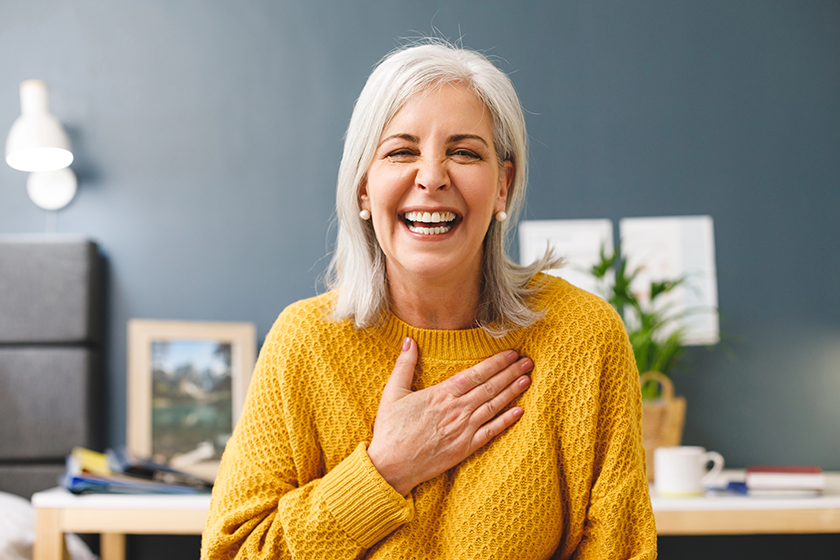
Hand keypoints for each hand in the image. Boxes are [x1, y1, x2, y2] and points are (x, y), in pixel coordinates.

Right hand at [367, 337, 532, 496]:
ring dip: (512, 392)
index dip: (496, 362)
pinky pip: (491, 432)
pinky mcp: (465, 448)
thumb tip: (409, 340)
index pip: (475, 374)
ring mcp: (463, 430)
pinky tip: (520, 411)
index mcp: (441, 394)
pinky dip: (506, 421)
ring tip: (527, 379)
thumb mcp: (392, 393)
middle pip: (490, 387)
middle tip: (528, 361)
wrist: (390, 467)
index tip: (511, 353)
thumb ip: (404, 365)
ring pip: (494, 406)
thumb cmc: (390, 430)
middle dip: (511, 373)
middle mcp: (456, 410)